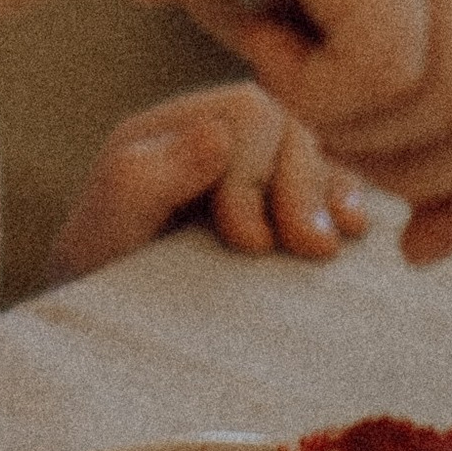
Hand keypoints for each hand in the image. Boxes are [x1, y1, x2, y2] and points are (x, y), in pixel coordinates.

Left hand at [45, 83, 368, 282]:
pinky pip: (333, 185)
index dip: (258, 173)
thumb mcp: (106, 230)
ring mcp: (250, 175)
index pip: (247, 113)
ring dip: (328, 197)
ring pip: (315, 154)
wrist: (106, 338)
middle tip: (309, 250)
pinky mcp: (278, 212)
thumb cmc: (99, 283)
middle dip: (302, 187)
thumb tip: (218, 133)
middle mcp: (216, 141)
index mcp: (172, 131)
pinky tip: (353, 232)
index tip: (246, 242)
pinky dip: (349, 202)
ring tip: (326, 249)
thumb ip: (146, 176)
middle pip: (289, 128)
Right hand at [122, 0, 451, 263]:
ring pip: (451, 99)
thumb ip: (437, 88)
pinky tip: (257, 36)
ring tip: (282, 74)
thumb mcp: (358, 34)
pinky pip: (382, 67)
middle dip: (421, 175)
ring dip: (346, 125)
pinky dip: (307, 89)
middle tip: (330, 153)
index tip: (422, 249)